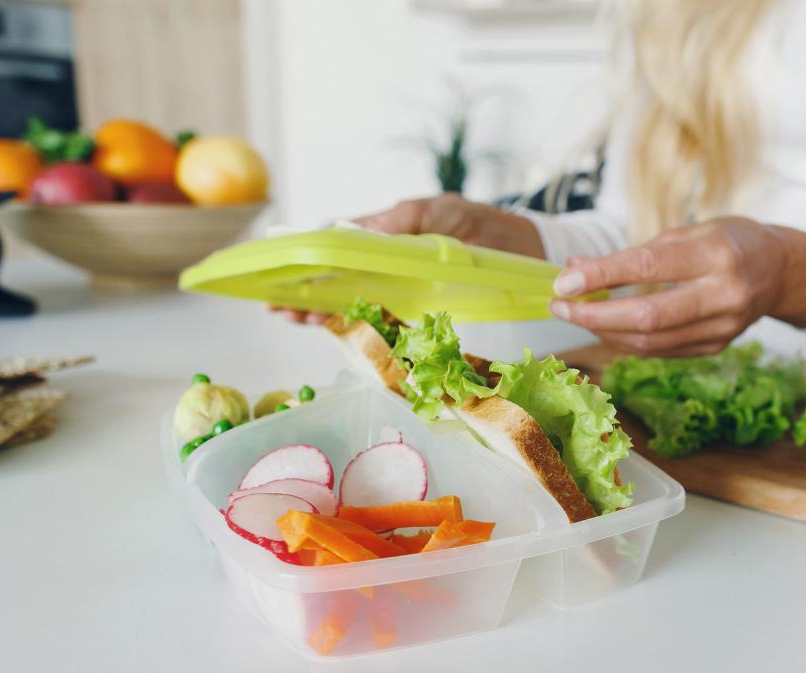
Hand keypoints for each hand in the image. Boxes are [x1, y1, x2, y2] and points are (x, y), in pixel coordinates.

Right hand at [274, 194, 545, 324]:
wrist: (525, 249)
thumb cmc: (482, 224)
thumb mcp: (441, 212)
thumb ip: (402, 222)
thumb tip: (359, 233)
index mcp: (389, 231)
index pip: (337, 242)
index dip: (308, 255)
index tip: (283, 267)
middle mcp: (389, 259)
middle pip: (337, 275)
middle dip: (307, 289)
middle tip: (280, 306)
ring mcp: (402, 283)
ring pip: (352, 297)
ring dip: (323, 308)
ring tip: (296, 318)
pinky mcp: (418, 305)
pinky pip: (380, 314)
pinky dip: (355, 321)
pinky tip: (332, 327)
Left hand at [548, 217, 805, 356]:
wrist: (781, 271)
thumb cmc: (729, 241)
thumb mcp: (687, 231)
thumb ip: (634, 253)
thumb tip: (576, 269)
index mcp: (717, 254)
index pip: (649, 268)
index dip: (602, 276)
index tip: (563, 282)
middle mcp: (724, 295)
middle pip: (646, 317)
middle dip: (594, 315)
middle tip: (559, 306)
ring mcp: (723, 328)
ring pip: (649, 342)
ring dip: (604, 330)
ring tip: (576, 314)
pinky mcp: (716, 348)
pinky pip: (660, 351)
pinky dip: (626, 340)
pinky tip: (605, 325)